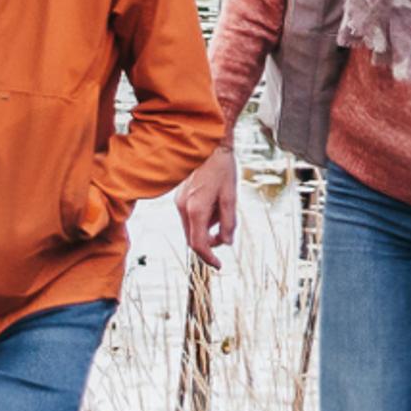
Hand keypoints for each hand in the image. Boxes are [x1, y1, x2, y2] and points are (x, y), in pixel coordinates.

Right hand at [177, 143, 239, 268]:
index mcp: (196, 209)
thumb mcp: (231, 197)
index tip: (219, 265)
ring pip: (192, 227)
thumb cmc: (222, 168)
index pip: (198, 244)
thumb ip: (228, 222)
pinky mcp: (180, 197)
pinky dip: (203, 216)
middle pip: (193, 238)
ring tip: (223, 205)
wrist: (209, 144)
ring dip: (208, 226)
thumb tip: (227, 243)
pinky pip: (191, 215)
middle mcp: (183, 207)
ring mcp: (179, 202)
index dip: (209, 258)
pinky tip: (215, 199)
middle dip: (209, 241)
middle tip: (226, 234)